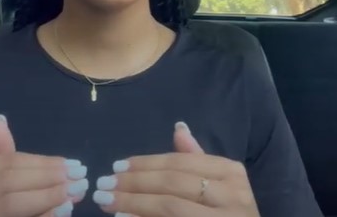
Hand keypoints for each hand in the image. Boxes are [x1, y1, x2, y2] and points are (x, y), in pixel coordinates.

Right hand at [0, 115, 88, 216]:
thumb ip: (0, 156)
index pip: (5, 164)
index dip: (40, 163)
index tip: (71, 163)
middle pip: (8, 182)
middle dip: (47, 177)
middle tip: (79, 177)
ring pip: (10, 204)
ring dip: (48, 196)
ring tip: (76, 193)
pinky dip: (43, 216)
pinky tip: (63, 211)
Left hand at [91, 122, 259, 216]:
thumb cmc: (229, 213)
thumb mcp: (220, 184)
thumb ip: (197, 160)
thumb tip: (179, 128)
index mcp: (232, 173)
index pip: (181, 163)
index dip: (146, 163)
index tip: (116, 166)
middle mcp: (234, 195)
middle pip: (173, 183)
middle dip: (134, 183)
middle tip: (103, 184)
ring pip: (170, 207)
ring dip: (133, 203)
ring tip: (106, 201)